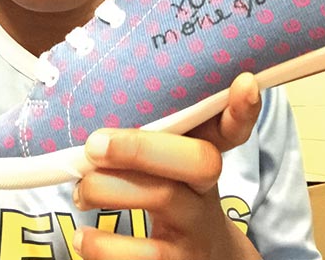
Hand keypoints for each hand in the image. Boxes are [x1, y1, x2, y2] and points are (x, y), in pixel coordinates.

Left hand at [71, 72, 263, 259]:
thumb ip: (144, 141)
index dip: (239, 110)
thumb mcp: (167, 171)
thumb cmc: (170, 202)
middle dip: (141, 146)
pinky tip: (84, 237)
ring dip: (109, 188)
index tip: (244, 82)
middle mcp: (204, 193)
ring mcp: (195, 231)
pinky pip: (144, 255)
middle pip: (196, 160)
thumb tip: (87, 109)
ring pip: (164, 198)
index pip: (229, 130)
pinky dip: (103, 246)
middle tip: (94, 145)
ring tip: (80, 192)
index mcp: (201, 161)